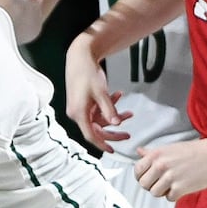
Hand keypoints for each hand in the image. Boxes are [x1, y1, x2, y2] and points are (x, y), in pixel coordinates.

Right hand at [64, 35, 130, 151]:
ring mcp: (79, 108)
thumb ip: (109, 110)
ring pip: (99, 119)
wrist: (79, 56)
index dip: (102, 144)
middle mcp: (77, 113)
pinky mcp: (82, 102)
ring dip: (113, 115)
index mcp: (78, 113)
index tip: (112, 150)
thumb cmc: (87, 72)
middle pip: (96, 129)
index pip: (91, 135)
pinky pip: (96, 110)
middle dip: (113, 132)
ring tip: (129, 112)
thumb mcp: (101, 92)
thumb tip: (116, 124)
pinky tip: (118, 96)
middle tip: (128, 134)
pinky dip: (108, 106)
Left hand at [134, 137, 206, 200]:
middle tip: (163, 182)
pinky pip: (169, 198)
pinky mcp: (180, 188)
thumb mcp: (170, 148)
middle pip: (144, 184)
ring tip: (174, 183)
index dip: (142, 176)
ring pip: (155, 193)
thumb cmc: (195, 151)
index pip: (137, 171)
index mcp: (156, 154)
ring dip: (163, 191)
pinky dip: (175, 195)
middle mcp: (161, 165)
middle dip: (152, 185)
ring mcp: (170, 177)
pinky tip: (183, 186)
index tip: (149, 177)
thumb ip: (153, 153)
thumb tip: (139, 152)